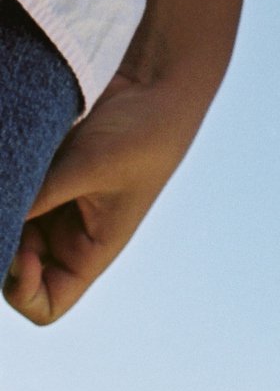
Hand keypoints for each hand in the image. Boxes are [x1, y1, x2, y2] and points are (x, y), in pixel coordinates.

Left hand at [3, 72, 203, 323]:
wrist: (153, 86)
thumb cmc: (139, 135)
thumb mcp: (86, 167)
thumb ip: (36, 195)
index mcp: (91, 252)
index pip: (46, 303)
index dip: (22, 291)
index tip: (19, 253)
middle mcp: (69, 237)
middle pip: (14, 269)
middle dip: (2, 245)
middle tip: (5, 204)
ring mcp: (54, 206)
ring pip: (5, 228)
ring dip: (1, 210)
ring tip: (12, 175)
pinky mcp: (45, 176)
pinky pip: (10, 192)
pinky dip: (4, 184)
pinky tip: (8, 163)